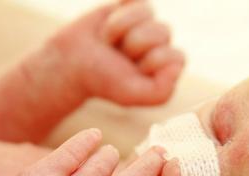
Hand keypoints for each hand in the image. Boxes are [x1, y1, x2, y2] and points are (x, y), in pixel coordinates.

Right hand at [47, 0, 184, 106]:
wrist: (72, 61)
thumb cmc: (102, 80)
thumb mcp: (130, 94)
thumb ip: (160, 91)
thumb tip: (177, 67)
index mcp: (166, 67)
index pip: (176, 57)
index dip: (152, 61)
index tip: (132, 71)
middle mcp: (160, 44)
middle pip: (162, 32)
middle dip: (134, 44)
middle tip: (118, 55)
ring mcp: (145, 23)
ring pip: (146, 12)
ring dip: (120, 27)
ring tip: (110, 41)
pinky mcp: (129, 5)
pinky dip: (121, 8)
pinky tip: (109, 21)